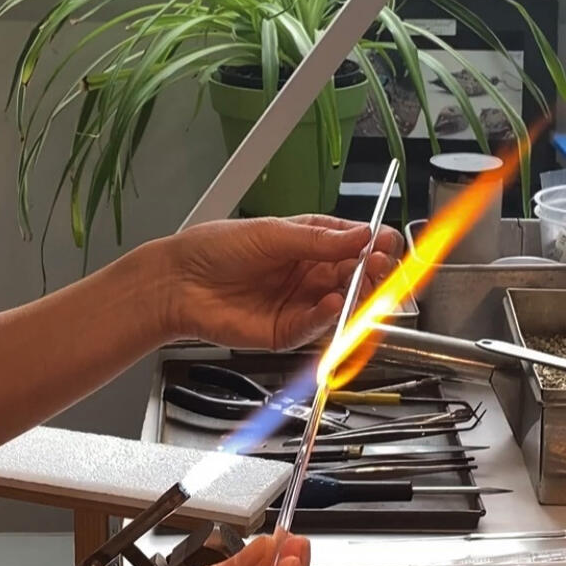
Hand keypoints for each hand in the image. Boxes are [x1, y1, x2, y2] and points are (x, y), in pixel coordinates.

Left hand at [163, 214, 403, 349]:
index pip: (353, 245)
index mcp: (308, 244)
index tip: (388, 243)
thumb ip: (319, 239)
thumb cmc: (215, 249)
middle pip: (355, 276)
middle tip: (381, 265)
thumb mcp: (272, 234)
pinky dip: (329, 316)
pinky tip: (332, 302)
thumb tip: (363, 234)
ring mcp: (298, 304)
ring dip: (357, 295)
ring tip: (364, 281)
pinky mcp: (285, 332)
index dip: (373, 245)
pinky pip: (315, 327)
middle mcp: (307, 275)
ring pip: (342, 303)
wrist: (178, 282)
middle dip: (372, 271)